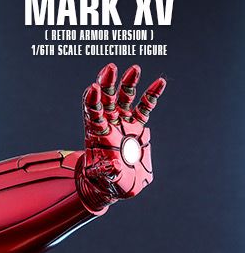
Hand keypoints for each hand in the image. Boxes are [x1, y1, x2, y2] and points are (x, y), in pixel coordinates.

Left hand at [80, 63, 165, 202]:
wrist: (121, 184)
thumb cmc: (109, 184)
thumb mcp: (107, 181)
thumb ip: (108, 172)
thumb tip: (112, 165)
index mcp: (97, 136)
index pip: (92, 115)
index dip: (92, 102)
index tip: (94, 88)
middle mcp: (108, 125)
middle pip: (106, 100)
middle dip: (108, 84)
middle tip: (111, 68)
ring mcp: (123, 123)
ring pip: (124, 99)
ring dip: (128, 84)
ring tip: (134, 69)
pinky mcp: (138, 126)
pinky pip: (145, 107)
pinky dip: (152, 95)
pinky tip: (160, 81)